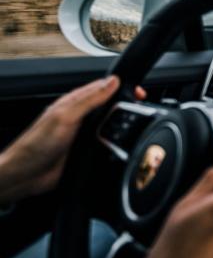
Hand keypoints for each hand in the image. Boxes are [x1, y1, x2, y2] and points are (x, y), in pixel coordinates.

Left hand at [0, 76, 143, 203]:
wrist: (26, 175)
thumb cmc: (36, 145)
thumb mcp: (65, 116)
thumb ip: (89, 99)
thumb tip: (112, 82)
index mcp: (74, 103)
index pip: (103, 88)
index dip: (122, 87)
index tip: (138, 92)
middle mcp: (80, 117)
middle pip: (110, 106)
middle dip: (126, 106)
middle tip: (140, 108)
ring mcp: (84, 134)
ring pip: (111, 125)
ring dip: (122, 126)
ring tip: (134, 125)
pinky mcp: (87, 151)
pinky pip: (107, 144)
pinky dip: (116, 143)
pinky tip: (122, 144)